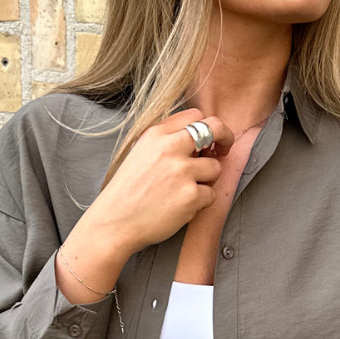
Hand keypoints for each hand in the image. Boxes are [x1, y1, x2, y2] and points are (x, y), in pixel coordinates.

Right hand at [54, 109, 232, 304]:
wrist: (114, 222)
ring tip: (185, 191)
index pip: (195, 116)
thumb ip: (166, 142)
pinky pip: (210, 195)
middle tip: (222, 150)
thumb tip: (198, 140)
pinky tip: (180, 207)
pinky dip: (200, 203)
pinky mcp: (190, 195)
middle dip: (225, 138)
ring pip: (215, 168)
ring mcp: (182, 171)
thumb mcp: (140, 153)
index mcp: (156, 134)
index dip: (207, 126)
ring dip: (207, 180)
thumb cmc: (127, 191)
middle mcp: (170, 148)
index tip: (209, 139)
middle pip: (214, 128)